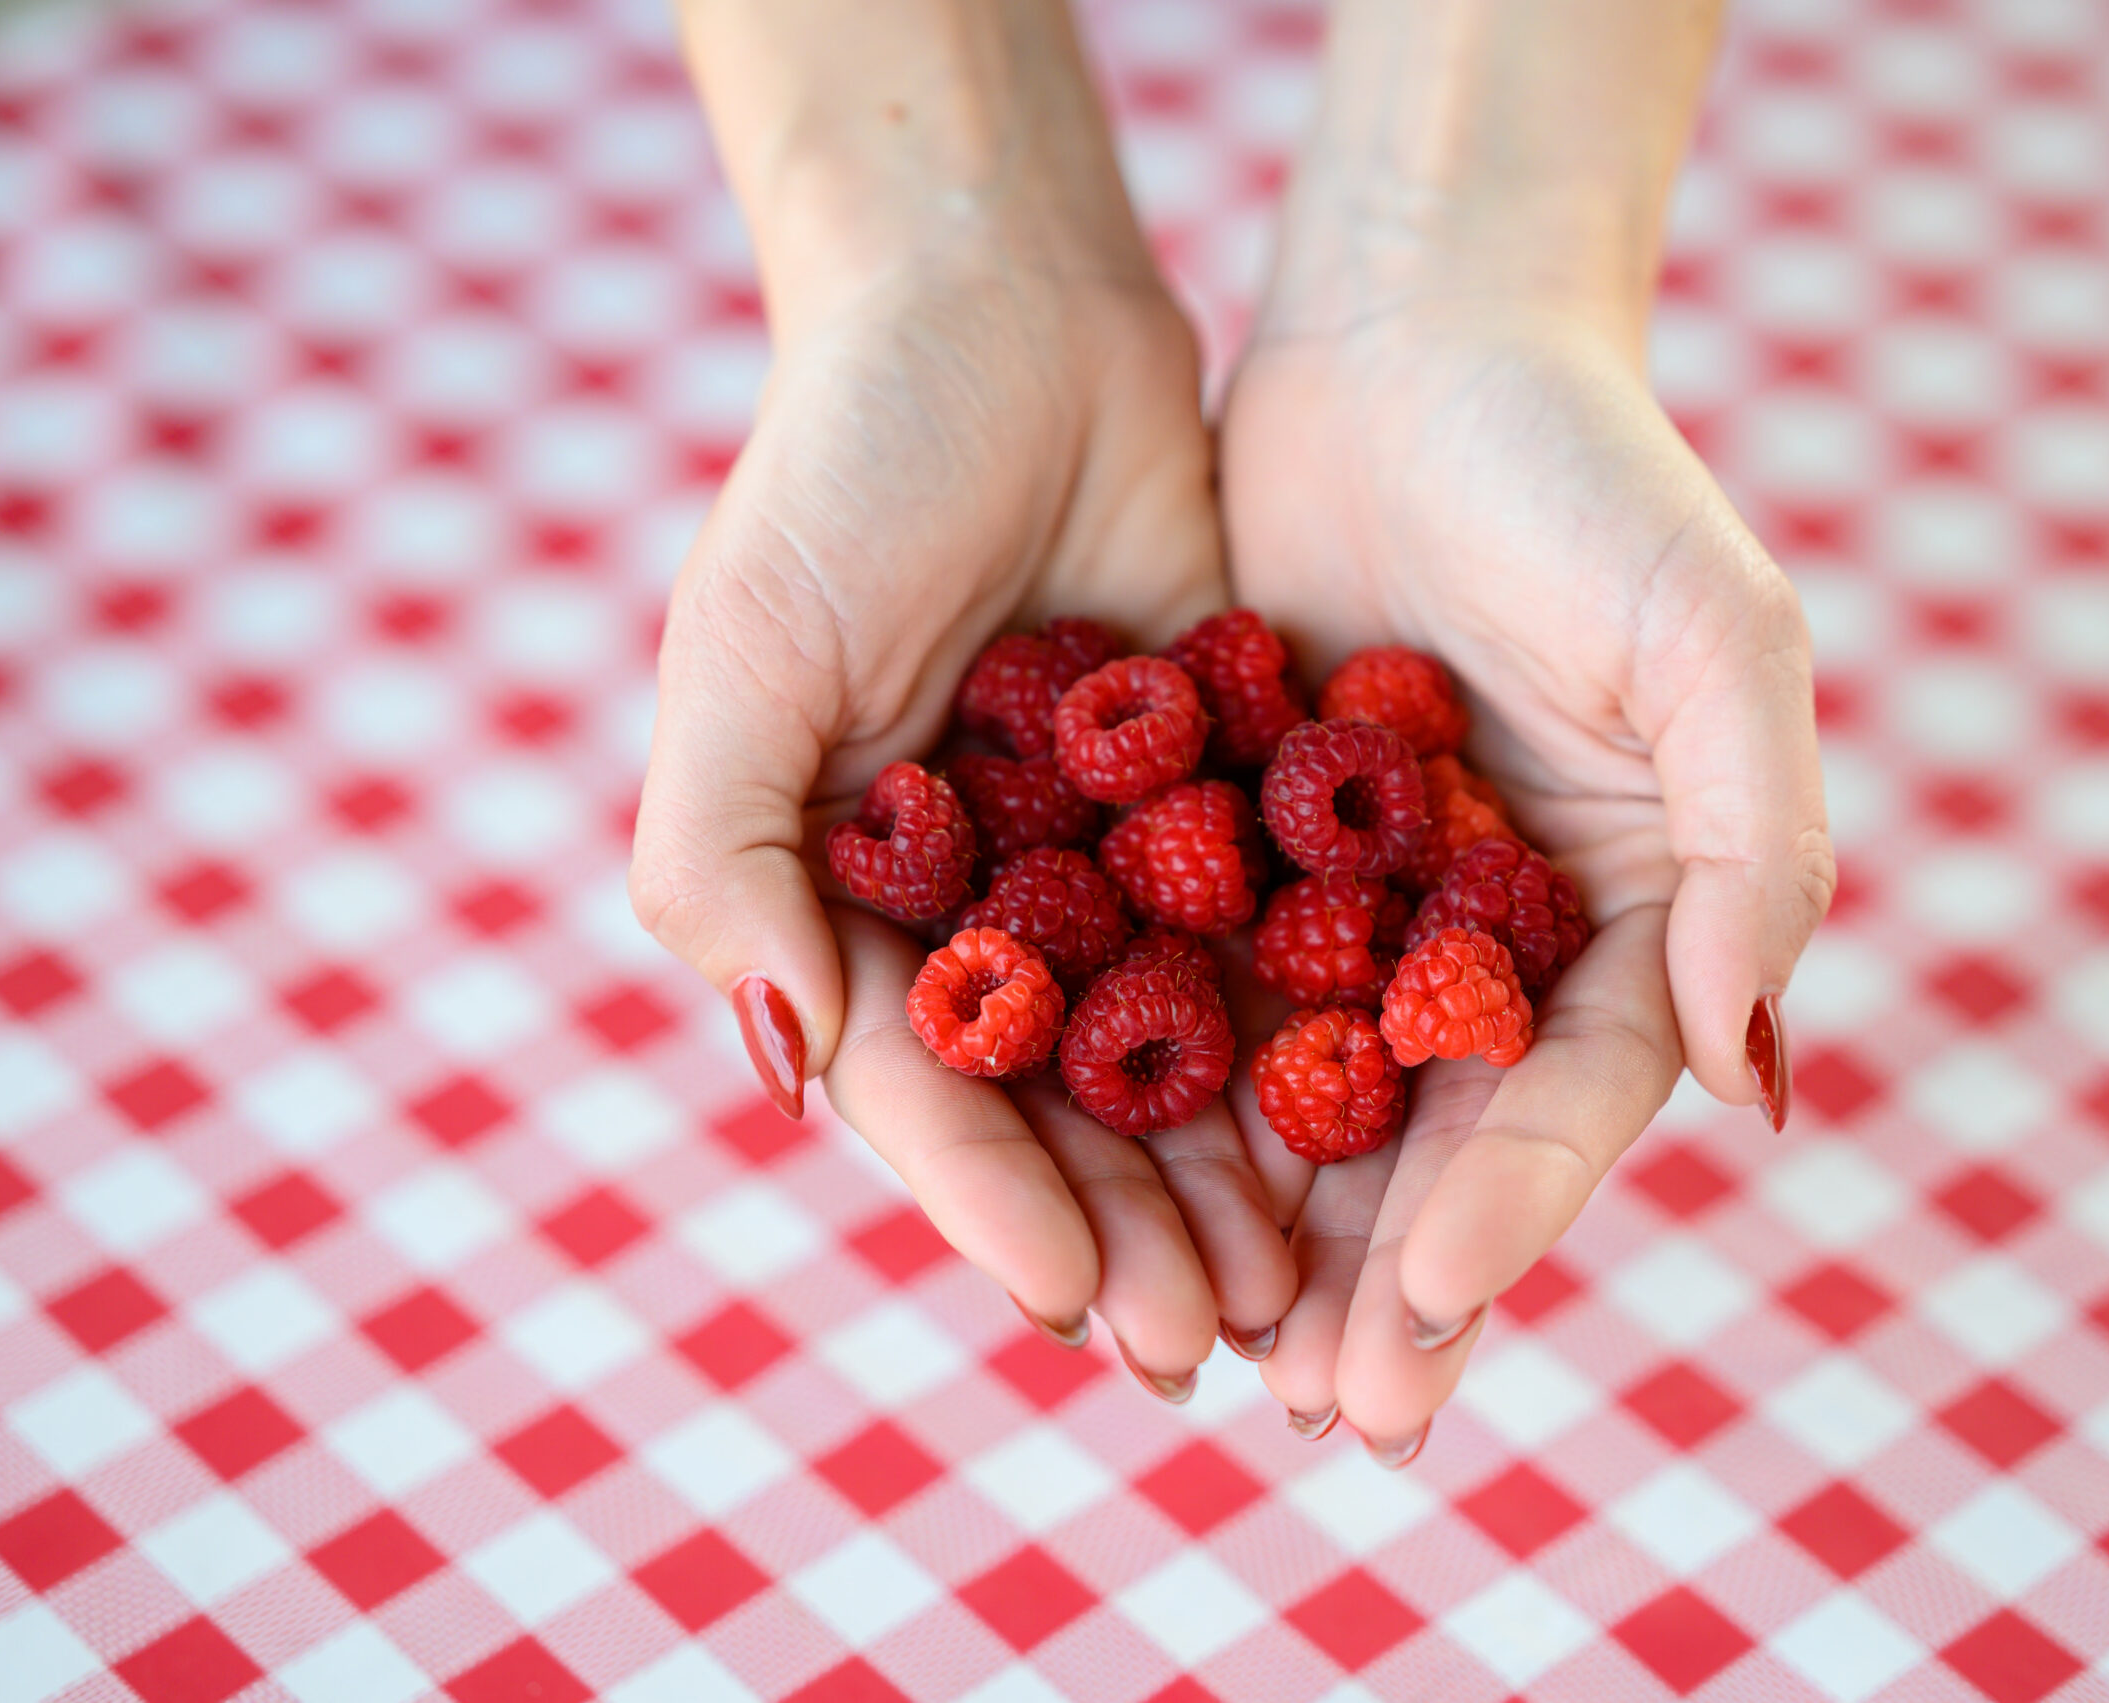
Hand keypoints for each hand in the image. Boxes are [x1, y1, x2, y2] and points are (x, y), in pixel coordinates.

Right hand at [634, 0, 1295, 1391]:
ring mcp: (1111, 867)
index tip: (1073, 1303)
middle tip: (1208, 1345)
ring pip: (1178, 1058)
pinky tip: (1385, 1125)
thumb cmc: (842, 466)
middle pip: (1060, 1113)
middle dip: (1128, 1230)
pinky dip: (1320, 1035)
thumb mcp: (746, 648)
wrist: (1008, 308)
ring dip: (1231, 1176)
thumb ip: (723, 855)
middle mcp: (985, 910)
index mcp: (852, 904)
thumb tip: (784, 1058)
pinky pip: (1277, 942)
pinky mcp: (1227, 802)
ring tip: (1296, 1288)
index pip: (926, 1090)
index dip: (993, 1204)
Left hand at [1219, 291, 1833, 1455]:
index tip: (1427, 1311)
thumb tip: (1760, 1082)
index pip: (1572, 1103)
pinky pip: (1193, 999)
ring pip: (1310, 1107)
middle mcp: (1489, 940)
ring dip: (1272, 1236)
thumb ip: (1755, 852)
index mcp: (1620, 917)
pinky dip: (1160, 1099)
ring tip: (1217, 1358)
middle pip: (1440, 1144)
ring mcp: (1358, 910)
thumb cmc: (1589, 475)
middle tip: (1321, 1413)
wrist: (1416, 340)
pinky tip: (1111, 1189)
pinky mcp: (1231, 857)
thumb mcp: (1713, 641)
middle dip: (1387, 1282)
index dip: (1511, 1215)